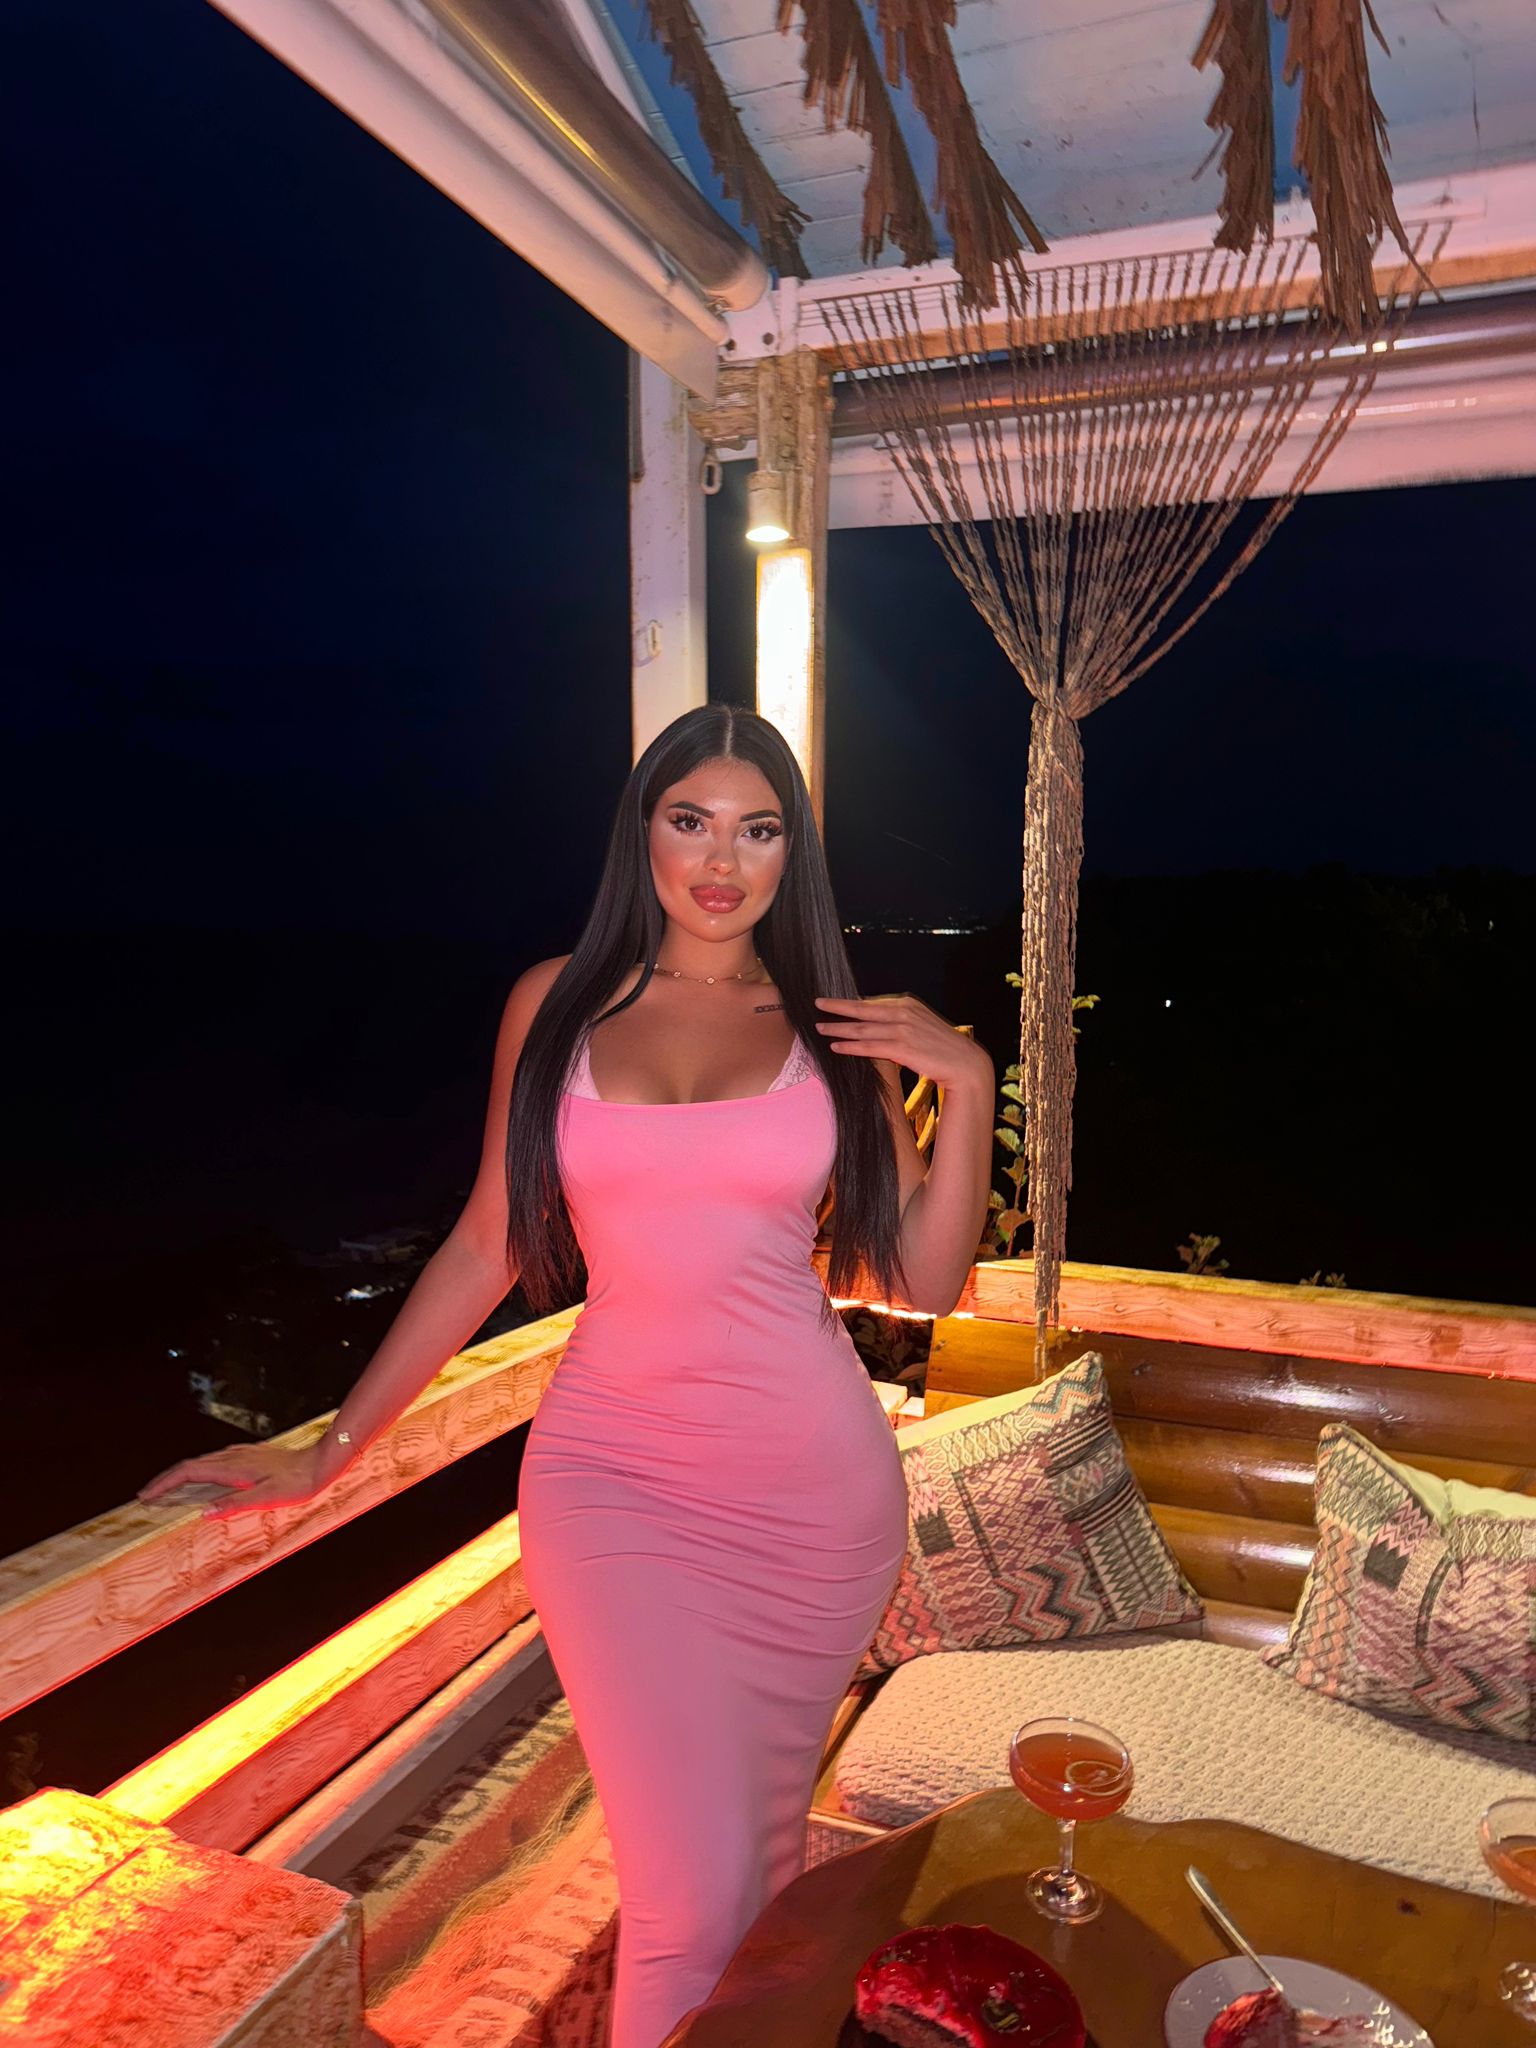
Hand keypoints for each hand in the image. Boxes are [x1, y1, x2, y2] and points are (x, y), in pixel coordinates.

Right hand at [137, 1440, 329, 1520]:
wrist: (322, 1462)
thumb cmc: (297, 1482)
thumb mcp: (266, 1498)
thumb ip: (234, 1505)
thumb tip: (203, 1513)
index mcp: (232, 1467)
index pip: (188, 1472)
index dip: (164, 1483)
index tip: (146, 1495)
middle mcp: (233, 1457)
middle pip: (191, 1466)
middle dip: (167, 1480)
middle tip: (148, 1496)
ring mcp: (242, 1454)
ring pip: (203, 1463)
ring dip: (183, 1476)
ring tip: (170, 1491)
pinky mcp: (251, 1455)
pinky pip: (217, 1462)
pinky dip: (201, 1472)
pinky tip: (205, 1481)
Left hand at [813, 994, 993, 1093]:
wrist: (965, 1064)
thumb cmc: (943, 1047)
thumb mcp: (921, 1025)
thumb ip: (900, 1020)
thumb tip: (877, 1023)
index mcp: (908, 1003)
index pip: (872, 1001)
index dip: (850, 1002)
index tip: (833, 1002)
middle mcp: (903, 1012)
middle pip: (862, 1009)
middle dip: (837, 1006)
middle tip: (817, 1004)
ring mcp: (902, 1029)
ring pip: (862, 1028)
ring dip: (838, 1028)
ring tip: (820, 1028)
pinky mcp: (902, 1048)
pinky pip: (869, 1046)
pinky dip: (850, 1046)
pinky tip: (836, 1046)